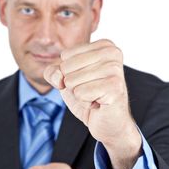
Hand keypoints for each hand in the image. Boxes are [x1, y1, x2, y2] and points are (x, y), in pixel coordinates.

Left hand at [44, 39, 141, 168]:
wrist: (110, 122)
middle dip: (73, 85)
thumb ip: (53, 71)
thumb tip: (58, 77)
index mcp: (104, 45)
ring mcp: (115, 69)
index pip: (65, 55)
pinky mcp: (114, 88)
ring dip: (80, 95)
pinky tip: (99, 103)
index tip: (87, 80)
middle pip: (66, 68)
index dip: (69, 73)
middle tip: (92, 90)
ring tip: (95, 96)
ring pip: (71, 81)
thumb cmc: (90, 96)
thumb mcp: (66, 79)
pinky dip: (85, 103)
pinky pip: (80, 94)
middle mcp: (112, 53)